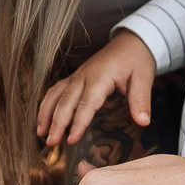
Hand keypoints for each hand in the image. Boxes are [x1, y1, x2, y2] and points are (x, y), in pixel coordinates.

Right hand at [37, 31, 155, 146]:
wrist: (132, 41)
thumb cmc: (137, 60)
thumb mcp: (144, 78)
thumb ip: (141, 100)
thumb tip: (143, 122)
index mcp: (100, 77)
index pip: (86, 104)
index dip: (78, 123)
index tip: (71, 140)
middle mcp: (84, 76)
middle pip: (66, 101)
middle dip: (56, 123)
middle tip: (51, 143)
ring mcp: (77, 75)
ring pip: (56, 94)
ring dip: (46, 113)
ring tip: (41, 134)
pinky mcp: (75, 77)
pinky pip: (56, 90)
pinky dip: (47, 104)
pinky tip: (43, 119)